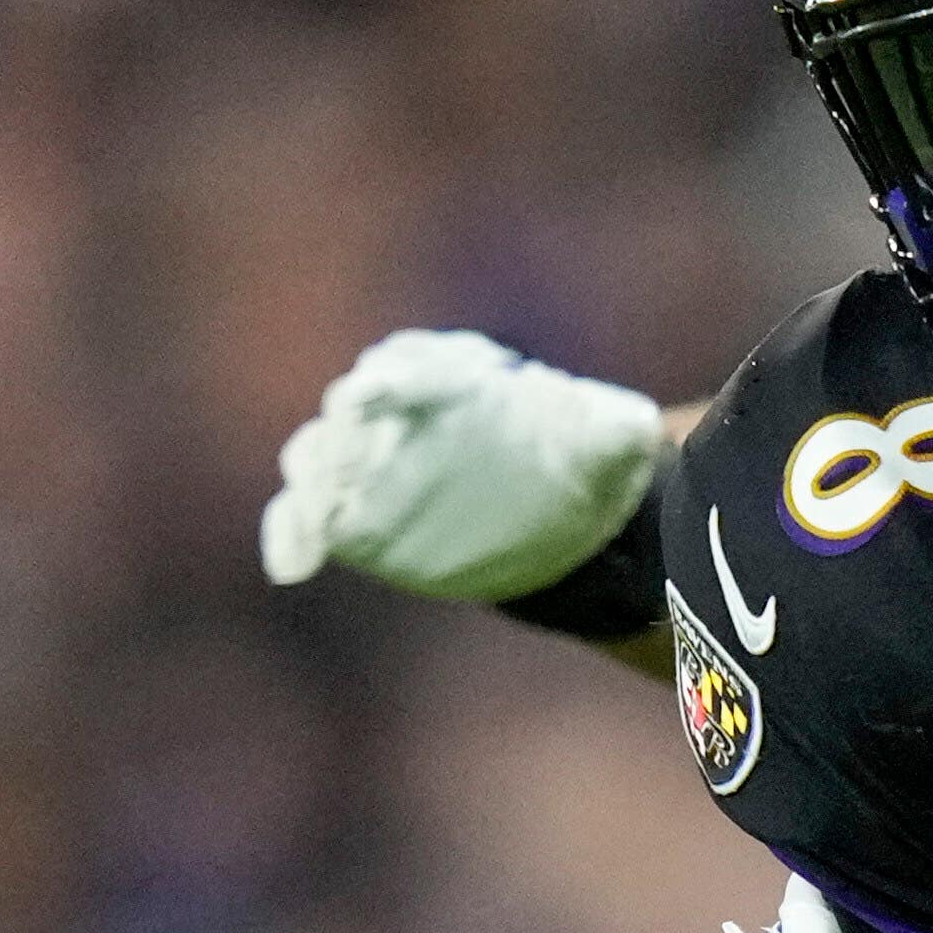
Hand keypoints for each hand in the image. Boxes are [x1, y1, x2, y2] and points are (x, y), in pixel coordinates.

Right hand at [258, 328, 667, 598]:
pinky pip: (303, 519)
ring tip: (322, 502)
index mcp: (451, 384)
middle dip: (353, 418)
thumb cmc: (572, 467)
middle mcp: (397, 419)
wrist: (548, 523)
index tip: (392, 385)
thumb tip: (640, 430)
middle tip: (360, 425)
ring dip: (317, 473)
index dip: (411, 373)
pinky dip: (292, 535)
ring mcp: (366, 467)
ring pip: (319, 457)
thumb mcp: (604, 444)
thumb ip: (611, 431)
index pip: (417, 366)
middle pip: (355, 408)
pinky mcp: (351, 519)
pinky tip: (293, 566)